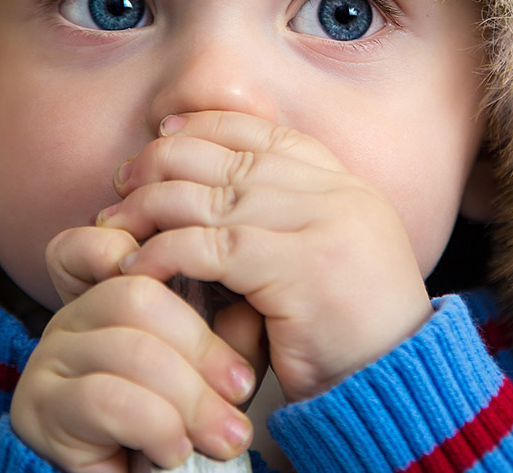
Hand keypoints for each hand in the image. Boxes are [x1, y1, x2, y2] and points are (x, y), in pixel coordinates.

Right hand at [9, 226, 259, 471]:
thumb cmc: (179, 427)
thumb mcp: (213, 370)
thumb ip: (229, 330)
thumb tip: (249, 299)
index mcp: (106, 293)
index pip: (110, 244)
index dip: (156, 254)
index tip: (220, 294)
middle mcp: (69, 317)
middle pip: (136, 295)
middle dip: (201, 347)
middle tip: (240, 390)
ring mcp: (48, 358)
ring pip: (130, 349)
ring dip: (190, 398)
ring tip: (224, 436)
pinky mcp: (39, 408)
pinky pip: (108, 399)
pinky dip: (156, 426)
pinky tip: (174, 451)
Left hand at [105, 110, 433, 401]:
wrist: (396, 385)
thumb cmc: (353, 337)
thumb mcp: (326, 259)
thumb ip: (288, 220)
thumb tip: (213, 196)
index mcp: (347, 188)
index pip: (270, 135)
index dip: (212, 127)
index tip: (166, 133)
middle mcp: (338, 196)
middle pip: (235, 157)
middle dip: (170, 161)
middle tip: (125, 179)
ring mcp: (323, 226)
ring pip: (215, 197)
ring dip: (153, 206)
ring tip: (116, 223)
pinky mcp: (299, 269)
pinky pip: (211, 248)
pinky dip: (164, 253)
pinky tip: (137, 267)